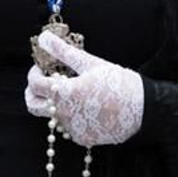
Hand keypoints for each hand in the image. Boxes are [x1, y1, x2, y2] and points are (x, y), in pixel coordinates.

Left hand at [25, 31, 143, 146]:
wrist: (144, 109)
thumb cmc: (119, 83)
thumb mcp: (91, 63)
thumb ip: (63, 52)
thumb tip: (43, 38)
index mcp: (65, 92)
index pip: (35, 84)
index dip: (34, 73)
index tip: (41, 68)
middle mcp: (65, 113)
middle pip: (33, 106)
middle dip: (33, 93)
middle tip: (44, 83)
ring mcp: (73, 128)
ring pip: (52, 116)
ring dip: (55, 104)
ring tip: (73, 93)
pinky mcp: (83, 138)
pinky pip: (69, 126)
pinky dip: (72, 115)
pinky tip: (87, 106)